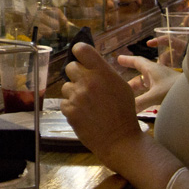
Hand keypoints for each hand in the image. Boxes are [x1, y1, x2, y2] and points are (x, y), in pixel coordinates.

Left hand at [61, 43, 144, 160]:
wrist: (119, 139)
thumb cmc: (123, 112)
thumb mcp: (121, 86)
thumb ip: (104, 72)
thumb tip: (89, 62)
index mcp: (102, 72)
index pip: (81, 49)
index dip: (79, 52)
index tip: (80, 57)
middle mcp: (88, 81)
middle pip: (70, 67)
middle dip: (77, 75)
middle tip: (86, 85)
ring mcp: (77, 96)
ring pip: (66, 86)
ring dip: (74, 93)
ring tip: (87, 103)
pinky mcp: (69, 110)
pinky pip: (64, 102)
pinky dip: (71, 107)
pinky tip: (83, 113)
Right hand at [116, 53, 180, 111]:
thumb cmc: (174, 89)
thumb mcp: (155, 95)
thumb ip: (140, 102)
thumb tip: (127, 109)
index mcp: (152, 69)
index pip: (137, 62)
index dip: (128, 60)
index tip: (118, 58)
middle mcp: (156, 74)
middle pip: (140, 75)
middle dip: (130, 80)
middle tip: (120, 85)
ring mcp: (162, 82)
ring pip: (146, 83)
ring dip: (138, 89)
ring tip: (129, 96)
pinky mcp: (167, 90)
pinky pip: (152, 90)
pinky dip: (145, 94)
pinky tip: (143, 103)